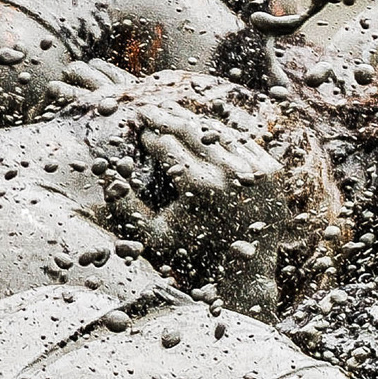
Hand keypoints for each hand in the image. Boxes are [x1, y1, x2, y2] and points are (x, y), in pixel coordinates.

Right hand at [82, 72, 298, 315]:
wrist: (244, 270)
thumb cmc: (191, 253)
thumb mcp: (150, 235)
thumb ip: (123, 205)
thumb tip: (103, 172)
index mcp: (199, 185)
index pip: (165, 143)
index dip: (146, 130)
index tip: (133, 122)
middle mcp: (230, 173)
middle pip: (190, 129)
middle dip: (164, 116)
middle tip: (146, 108)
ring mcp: (255, 170)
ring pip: (217, 130)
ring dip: (191, 120)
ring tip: (171, 112)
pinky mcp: (273, 171)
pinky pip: (242, 141)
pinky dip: (221, 133)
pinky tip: (203, 127)